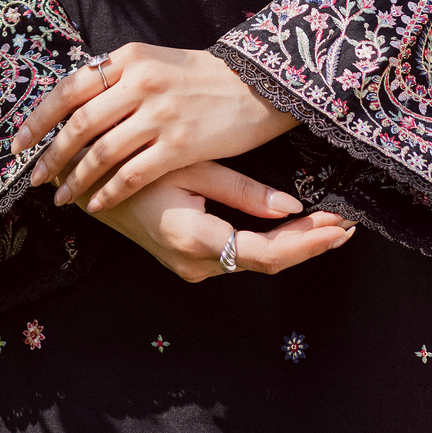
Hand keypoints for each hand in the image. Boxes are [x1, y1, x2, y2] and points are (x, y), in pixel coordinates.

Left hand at [10, 43, 296, 212]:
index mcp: (129, 59)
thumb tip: (74, 101)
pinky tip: (97, 205)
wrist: (258, 85)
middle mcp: (140, 82)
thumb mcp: (155, 63)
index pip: (70, 88)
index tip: (18, 142)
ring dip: (75, 179)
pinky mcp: (180, 144)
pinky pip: (132, 174)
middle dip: (50, 154)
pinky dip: (108, 192)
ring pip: (101, 152)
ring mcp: (160, 114)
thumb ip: (117, 78)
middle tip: (33, 177)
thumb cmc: (202, 77)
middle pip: (80, 124)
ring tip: (60, 198)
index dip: (40, 118)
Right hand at [70, 159, 353, 281]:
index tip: (339, 225)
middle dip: (309, 244)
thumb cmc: (131, 166)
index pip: (265, 252)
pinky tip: (296, 226)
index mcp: (193, 238)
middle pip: (266, 261)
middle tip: (348, 225)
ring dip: (294, 244)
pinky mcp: (192, 258)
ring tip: (332, 223)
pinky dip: (271, 242)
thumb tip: (292, 208)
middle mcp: (195, 264)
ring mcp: (192, 266)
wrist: (84, 186)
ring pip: (255, 261)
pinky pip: (240, 255)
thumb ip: (240, 190)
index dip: (306, 242)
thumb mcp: (188, 166)